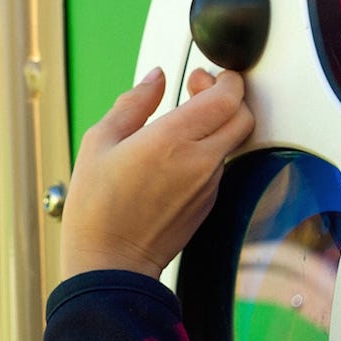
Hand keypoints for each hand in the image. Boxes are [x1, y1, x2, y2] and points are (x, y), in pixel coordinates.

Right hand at [58, 67, 253, 280]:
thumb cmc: (97, 208)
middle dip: (229, 97)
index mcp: (173, 139)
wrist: (111, 264)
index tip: (204, 76)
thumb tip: (154, 78)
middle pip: (243, 116)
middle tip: (200, 92)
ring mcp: (208, 185)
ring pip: (232, 142)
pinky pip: (219, 167)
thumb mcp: (100, 142)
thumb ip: (133, 103)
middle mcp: (199, 161)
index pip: (226, 97)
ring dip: (218, 126)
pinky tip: (178, 155)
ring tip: (183, 125)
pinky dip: (209, 151)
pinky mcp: (208, 204)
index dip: (224, 79)